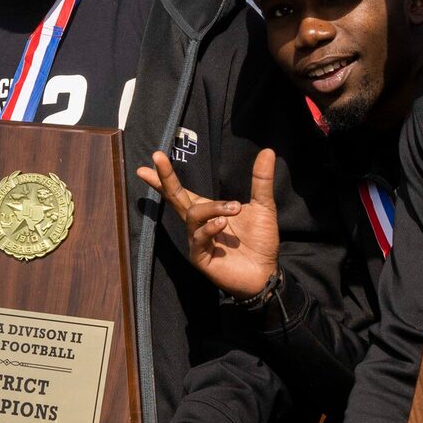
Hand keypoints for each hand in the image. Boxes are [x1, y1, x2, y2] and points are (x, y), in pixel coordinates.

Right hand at [135, 149, 280, 298]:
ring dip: (213, 209)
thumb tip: (268, 150)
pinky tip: (223, 224)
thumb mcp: (263, 206)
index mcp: (208, 211)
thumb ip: (261, 180)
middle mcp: (198, 224)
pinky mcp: (200, 258)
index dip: (166, 176)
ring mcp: (197, 241)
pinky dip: (210, 229)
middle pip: (175, 198)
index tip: (155, 156)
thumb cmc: (260, 241)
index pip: (182, 190)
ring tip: (235, 208)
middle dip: (165, 178)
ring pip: (193, 215)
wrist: (266, 272)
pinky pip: (198, 238)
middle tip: (157, 157)